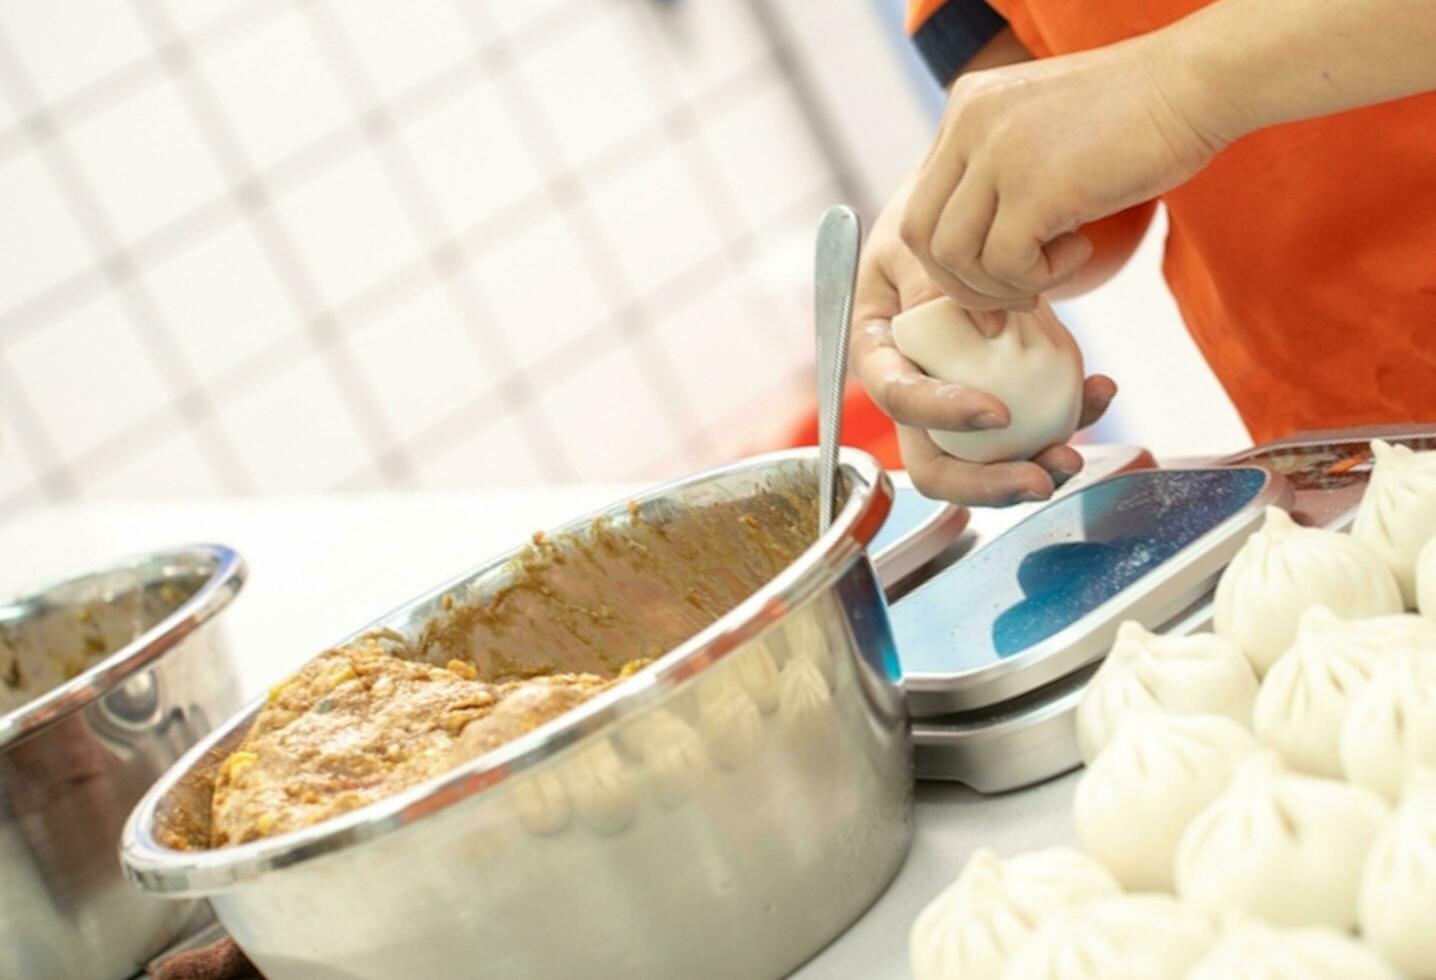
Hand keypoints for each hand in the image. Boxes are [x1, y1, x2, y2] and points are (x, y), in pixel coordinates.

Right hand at [853, 183, 1116, 505]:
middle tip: (1041, 479)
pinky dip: (1071, 415)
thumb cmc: (931, 222)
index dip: (944, 416)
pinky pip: (1033, 425)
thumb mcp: (918, 241)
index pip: (899, 400)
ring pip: (985, 463)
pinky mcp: (1001, 393)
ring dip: (1033, 469)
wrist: (968, 215)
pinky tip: (1100, 390)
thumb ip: (933, 284)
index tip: (997, 414)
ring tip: (1075, 457)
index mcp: (878, 354)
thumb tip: (975, 322)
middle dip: (988, 485)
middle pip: (935, 463)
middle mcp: (913, 390)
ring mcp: (958, 401)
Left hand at [900, 34, 1222, 310]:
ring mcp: (996, 152)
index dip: (952, 256)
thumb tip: (978, 252)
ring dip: (1003, 285)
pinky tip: (1082, 250)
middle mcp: (967, 123)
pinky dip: (1041, 277)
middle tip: (1021, 294)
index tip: (1001, 277)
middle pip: (922, 234)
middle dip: (964, 283)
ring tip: (1056, 269)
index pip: (923, 201)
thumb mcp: (1046, 133)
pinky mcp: (1033, 185)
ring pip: (955, 256)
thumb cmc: (1140, 118)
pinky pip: (1006, 264)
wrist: (1198, 82)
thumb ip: (1002, 172)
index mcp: (965, 108)